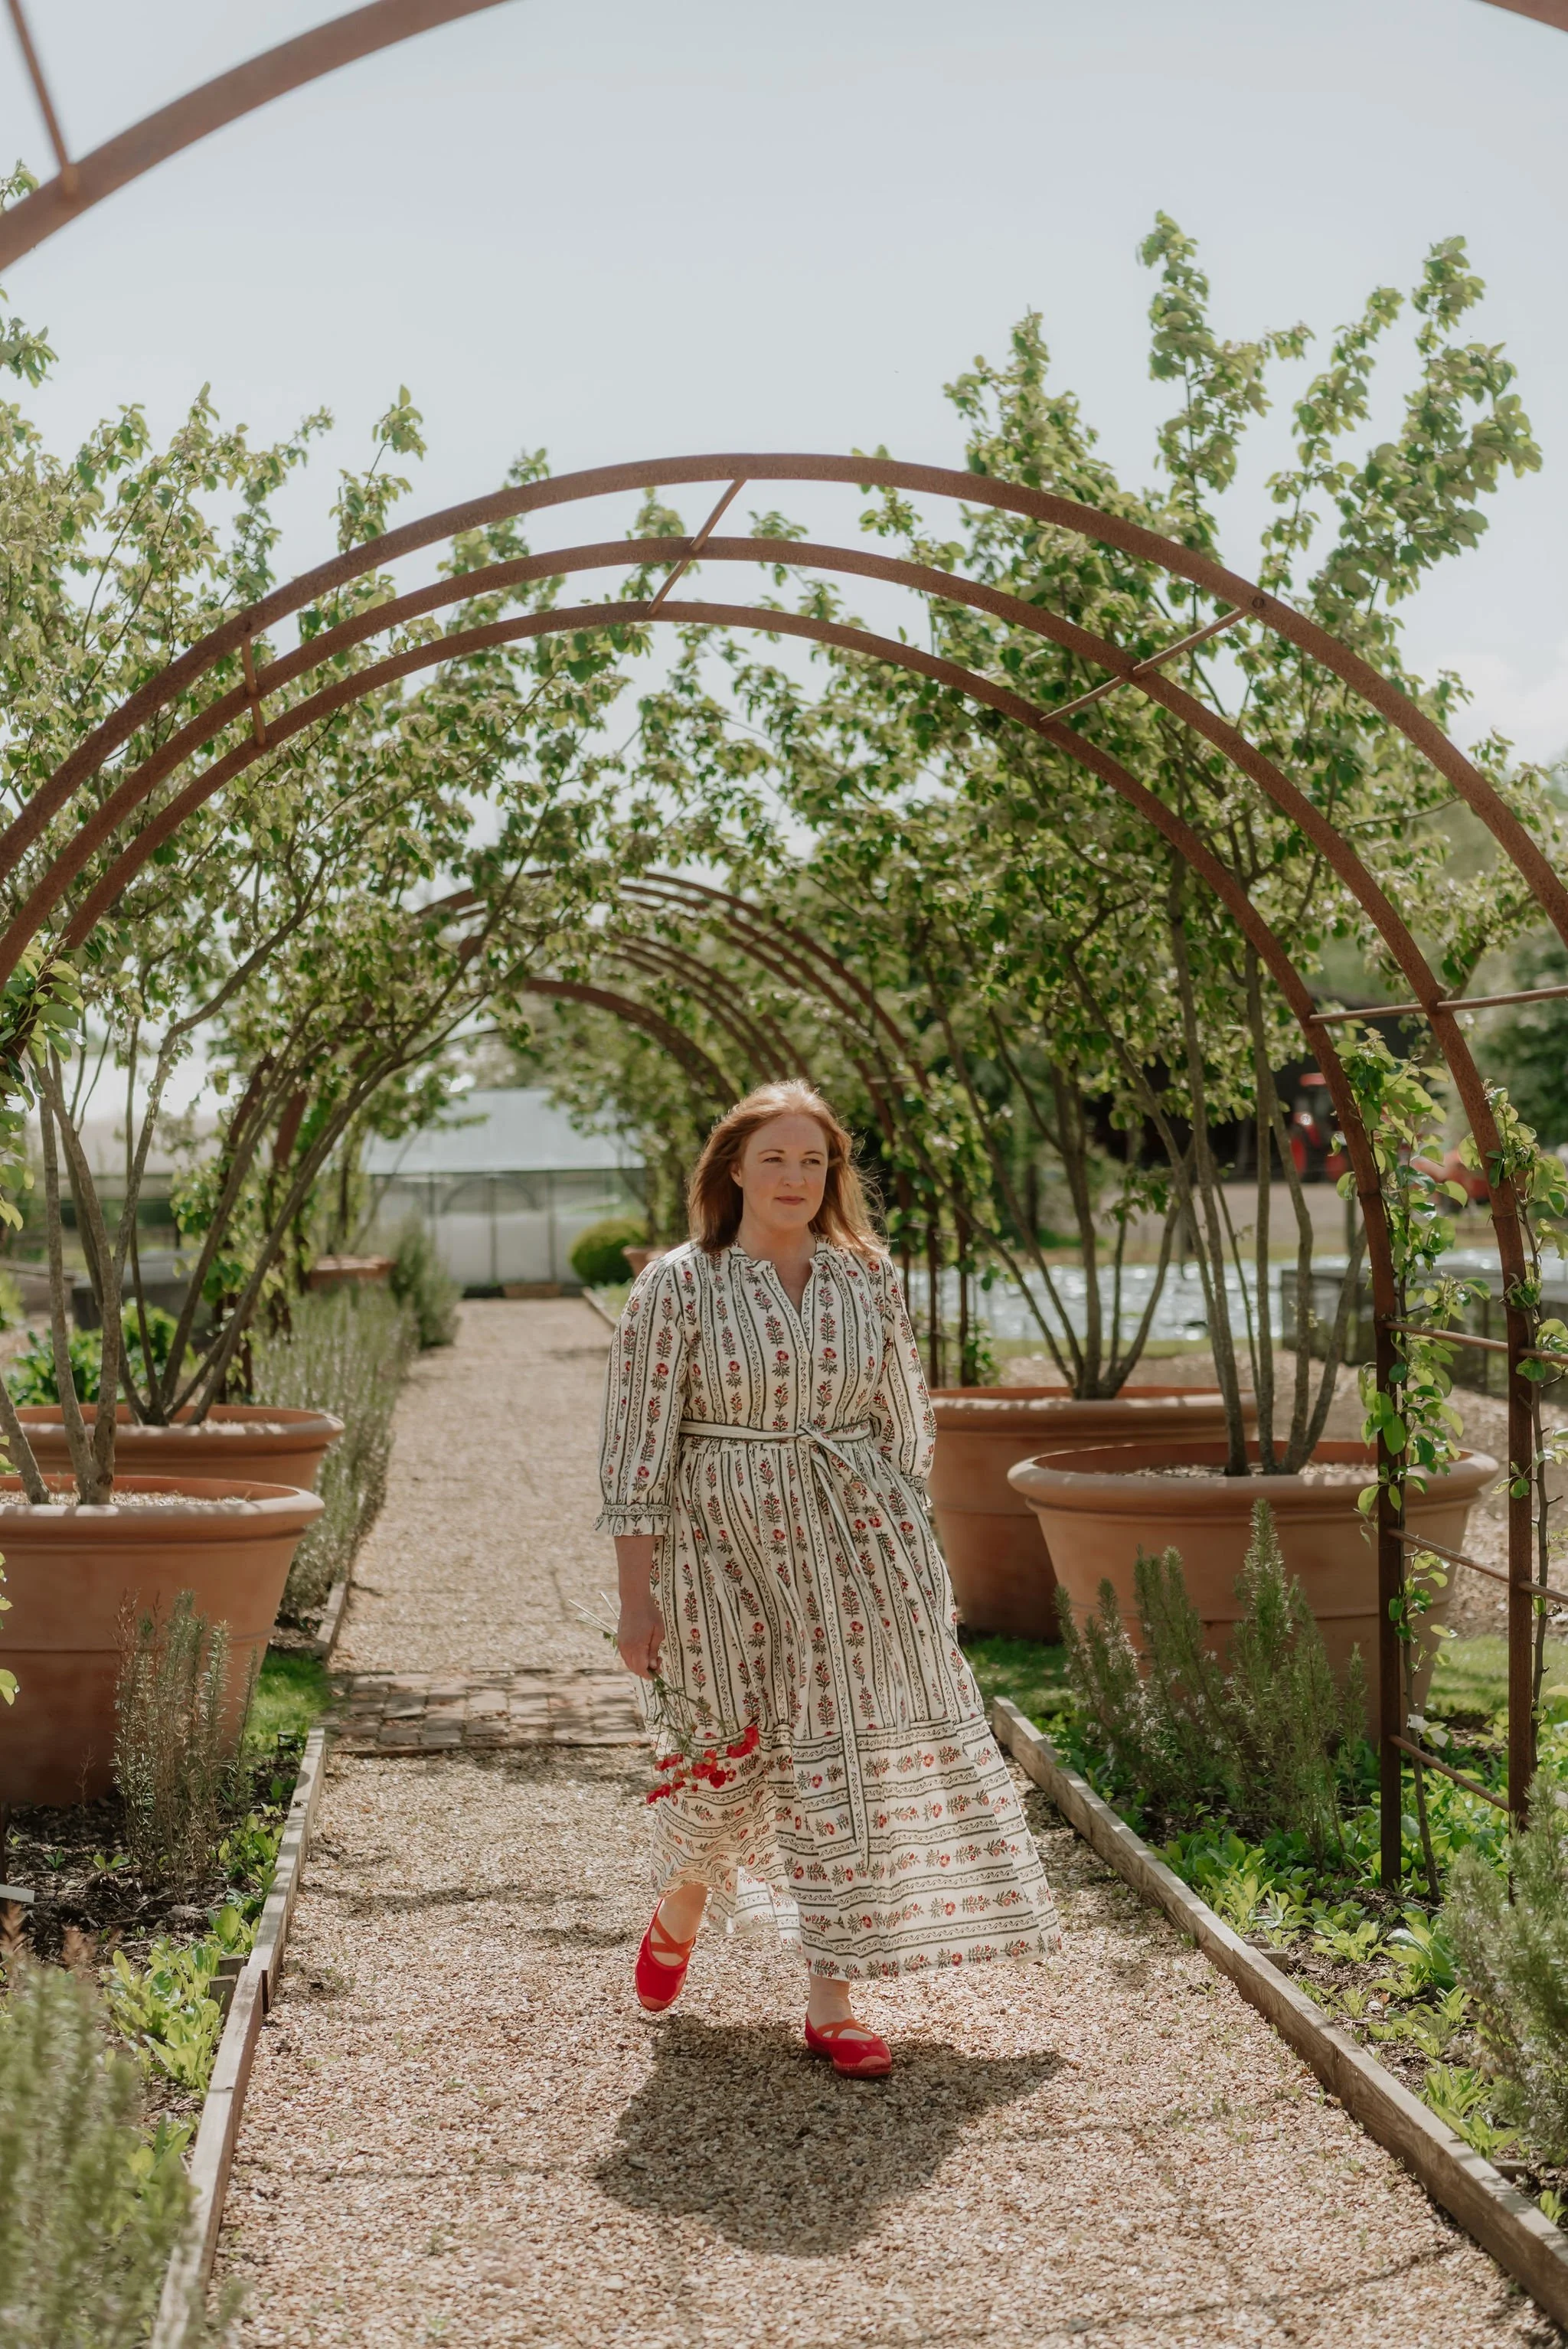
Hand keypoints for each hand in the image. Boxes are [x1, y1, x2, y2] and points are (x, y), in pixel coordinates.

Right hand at [614, 1535, 664, 1678]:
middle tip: (658, 1661)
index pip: (641, 1669)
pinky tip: (643, 1652)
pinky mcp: (619, 1641)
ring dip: (640, 1666)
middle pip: (634, 1669)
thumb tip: (653, 1667)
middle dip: (646, 1671)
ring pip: (629, 1664)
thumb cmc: (650, 1614)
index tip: (660, 1670)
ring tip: (652, 1656)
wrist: (634, 1600)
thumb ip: (654, 1651)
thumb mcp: (658, 1632)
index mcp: (636, 1647)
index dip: (651, 1674)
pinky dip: (634, 1660)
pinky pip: (626, 1657)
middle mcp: (626, 1649)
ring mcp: (621, 1645)